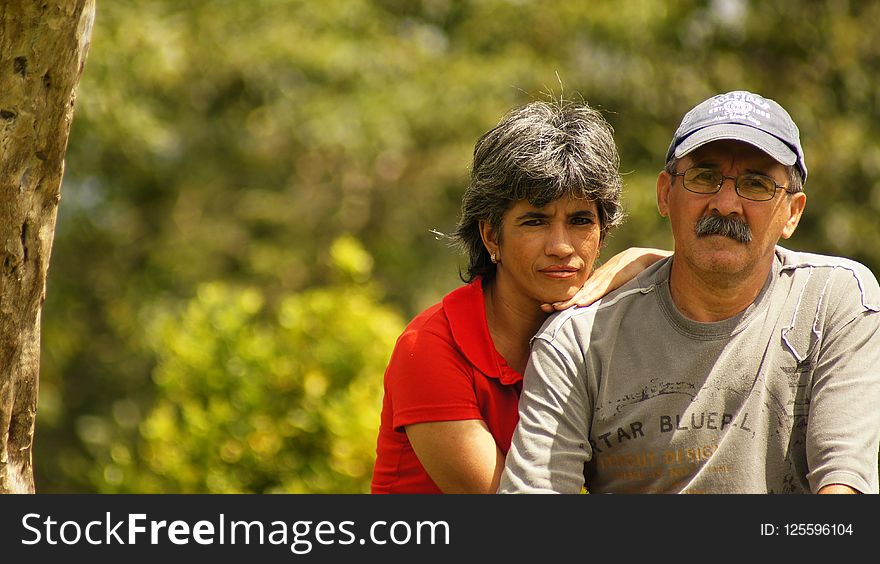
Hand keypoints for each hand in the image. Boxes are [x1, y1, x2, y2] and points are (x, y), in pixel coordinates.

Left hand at [541, 247, 671, 312]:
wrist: (654, 258)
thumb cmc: (640, 272)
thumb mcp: (622, 284)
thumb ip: (611, 294)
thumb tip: (600, 310)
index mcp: (601, 281)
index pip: (580, 293)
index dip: (565, 300)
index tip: (549, 307)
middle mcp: (601, 278)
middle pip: (578, 292)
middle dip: (561, 300)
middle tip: (544, 307)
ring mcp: (608, 277)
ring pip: (586, 291)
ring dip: (571, 300)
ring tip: (556, 308)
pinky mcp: (618, 276)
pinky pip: (602, 288)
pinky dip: (591, 296)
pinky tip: (580, 303)